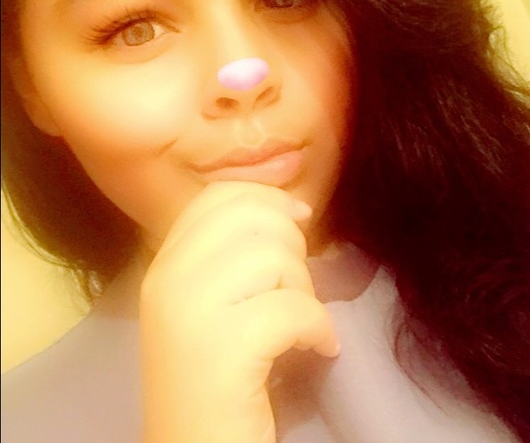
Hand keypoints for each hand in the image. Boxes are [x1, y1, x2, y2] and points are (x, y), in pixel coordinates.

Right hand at [140, 182, 339, 442]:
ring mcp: (190, 311)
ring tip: (299, 322)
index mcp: (165, 264)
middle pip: (252, 216)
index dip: (268, 196)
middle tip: (295, 284)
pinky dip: (319, 327)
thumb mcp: (212, 303)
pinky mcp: (222, 348)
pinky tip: (318, 348)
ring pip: (275, 257)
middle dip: (291, 243)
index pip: (218, 196)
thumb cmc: (214, 377)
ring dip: (304, 289)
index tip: (300, 214)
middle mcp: (168, 278)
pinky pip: (295, 307)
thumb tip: (293, 209)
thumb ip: (235, 254)